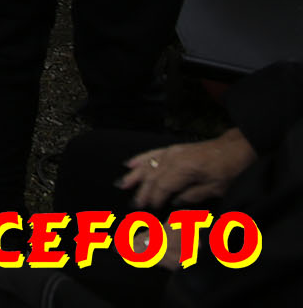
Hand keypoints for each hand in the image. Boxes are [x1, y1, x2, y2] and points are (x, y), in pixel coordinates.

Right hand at [119, 129, 256, 209]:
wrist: (235, 149)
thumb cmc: (229, 171)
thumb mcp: (215, 189)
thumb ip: (192, 196)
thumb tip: (173, 203)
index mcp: (185, 169)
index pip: (163, 186)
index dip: (154, 198)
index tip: (149, 209)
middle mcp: (174, 158)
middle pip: (153, 176)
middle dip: (142, 191)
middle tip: (133, 204)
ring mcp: (172, 151)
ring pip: (148, 163)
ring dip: (135, 175)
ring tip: (122, 184)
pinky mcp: (173, 148)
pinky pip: (152, 153)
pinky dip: (140, 159)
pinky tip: (128, 164)